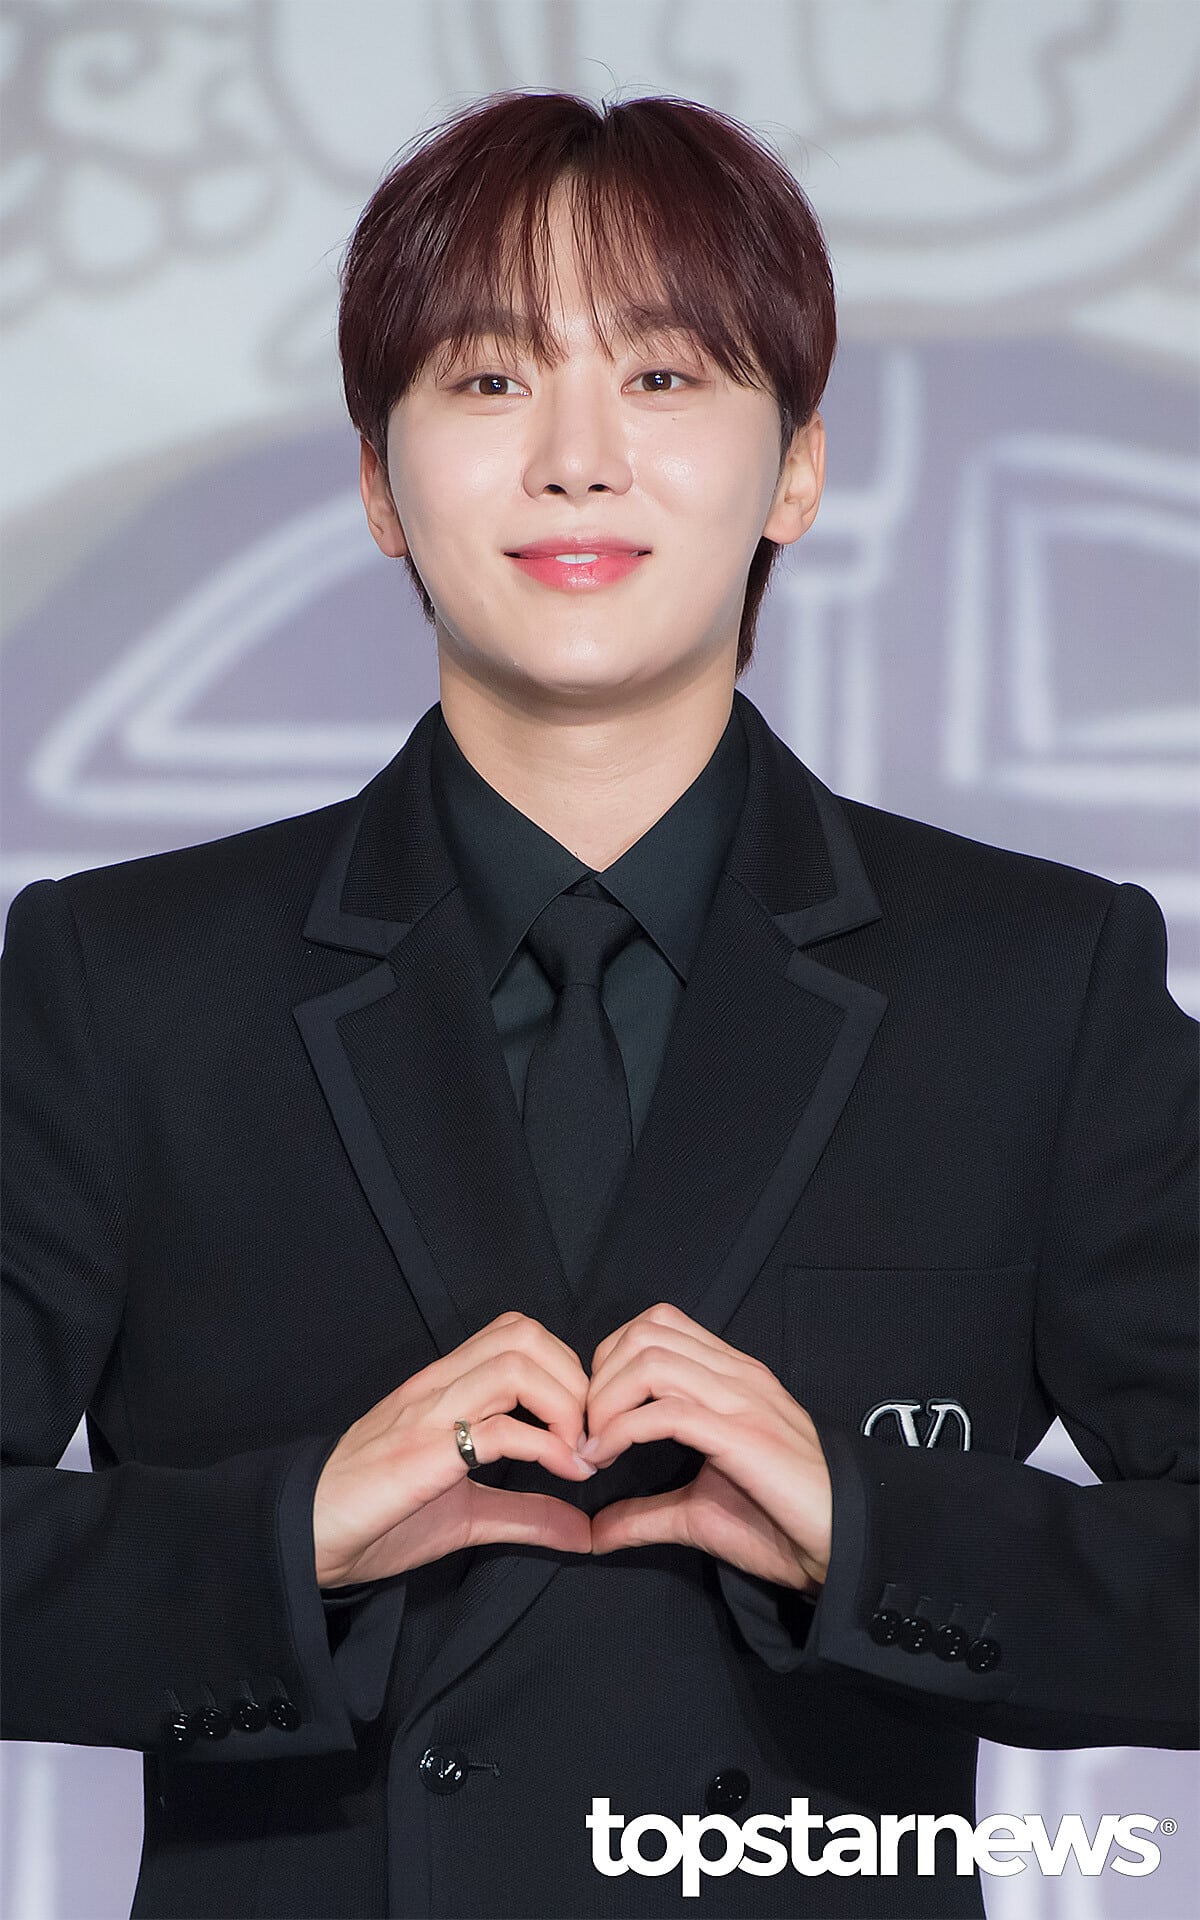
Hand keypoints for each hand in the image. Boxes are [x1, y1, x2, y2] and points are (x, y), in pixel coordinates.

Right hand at [312, 1312, 594, 1586]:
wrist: (307, 1535)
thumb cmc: (378, 1516)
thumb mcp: (467, 1514)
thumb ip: (525, 1513)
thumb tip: (585, 1532)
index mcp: (445, 1386)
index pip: (516, 1332)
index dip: (566, 1366)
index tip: (584, 1422)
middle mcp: (439, 1386)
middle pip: (524, 1335)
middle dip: (574, 1379)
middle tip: (588, 1434)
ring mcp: (429, 1414)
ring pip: (514, 1365)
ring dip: (564, 1404)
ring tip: (577, 1452)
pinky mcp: (422, 1453)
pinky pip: (497, 1429)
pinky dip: (546, 1446)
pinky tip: (564, 1473)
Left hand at [580, 1303, 830, 1591]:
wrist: (848, 1544)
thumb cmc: (782, 1523)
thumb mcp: (700, 1512)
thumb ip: (645, 1513)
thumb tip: (593, 1531)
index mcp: (731, 1376)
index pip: (658, 1325)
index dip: (610, 1360)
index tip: (595, 1415)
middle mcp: (736, 1375)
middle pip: (644, 1333)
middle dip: (599, 1377)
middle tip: (587, 1430)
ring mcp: (742, 1401)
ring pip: (651, 1360)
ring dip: (606, 1400)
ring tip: (596, 1445)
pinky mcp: (745, 1436)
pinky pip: (669, 1411)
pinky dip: (623, 1429)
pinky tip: (610, 1457)